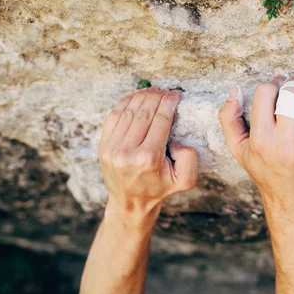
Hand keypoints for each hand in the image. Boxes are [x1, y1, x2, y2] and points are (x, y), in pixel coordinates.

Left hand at [98, 87, 197, 229]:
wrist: (130, 202)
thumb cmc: (160, 188)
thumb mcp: (185, 180)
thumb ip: (189, 159)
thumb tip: (176, 141)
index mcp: (148, 158)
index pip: (161, 119)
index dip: (170, 102)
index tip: (176, 94)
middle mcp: (127, 152)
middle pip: (144, 112)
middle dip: (157, 96)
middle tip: (166, 90)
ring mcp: (112, 148)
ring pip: (128, 111)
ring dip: (142, 96)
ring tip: (154, 91)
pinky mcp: (103, 146)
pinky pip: (114, 116)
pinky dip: (126, 103)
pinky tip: (136, 97)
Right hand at [218, 76, 293, 218]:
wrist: (292, 201)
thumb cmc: (263, 170)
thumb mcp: (237, 149)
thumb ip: (228, 119)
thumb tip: (235, 90)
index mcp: (261, 141)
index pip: (265, 94)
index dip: (272, 83)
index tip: (277, 85)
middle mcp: (286, 145)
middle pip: (292, 94)